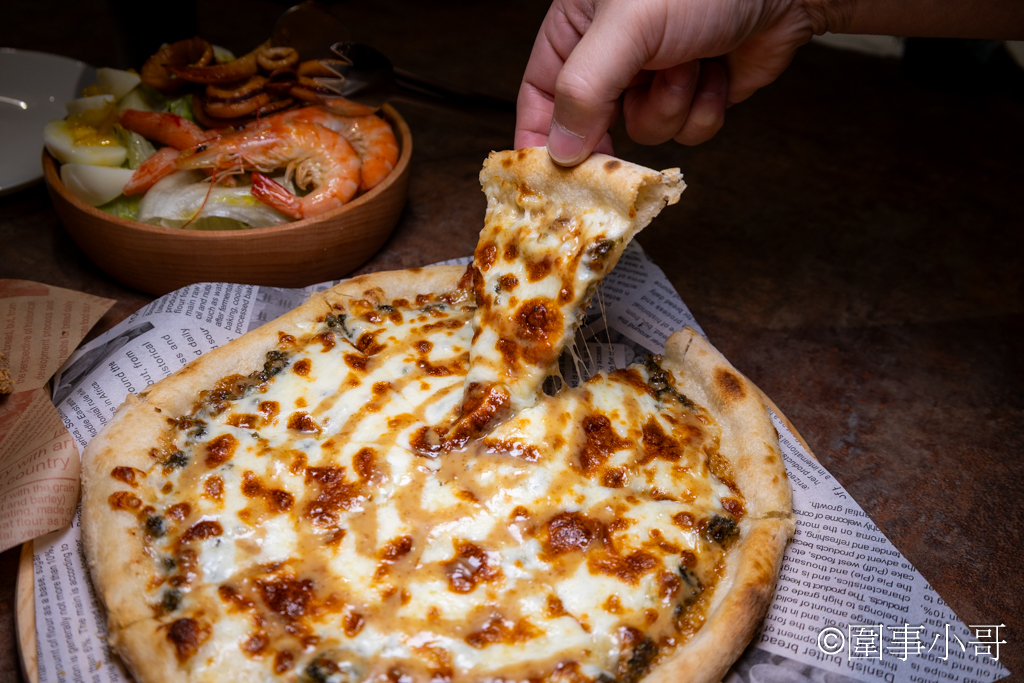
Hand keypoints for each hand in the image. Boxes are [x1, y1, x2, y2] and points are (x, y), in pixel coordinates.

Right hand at [515, 0, 822, 164]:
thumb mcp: (628, 28)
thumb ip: (583, 88)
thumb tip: (560, 148)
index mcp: (580, 25)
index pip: (539, 90)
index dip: (538, 135)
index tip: (540, 179)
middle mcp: (614, 54)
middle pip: (590, 122)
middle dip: (614, 132)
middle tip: (613, 160)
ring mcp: (655, 76)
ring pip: (643, 130)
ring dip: (671, 106)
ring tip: (690, 62)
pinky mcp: (695, 95)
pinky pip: (684, 132)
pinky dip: (704, 108)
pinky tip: (716, 71)